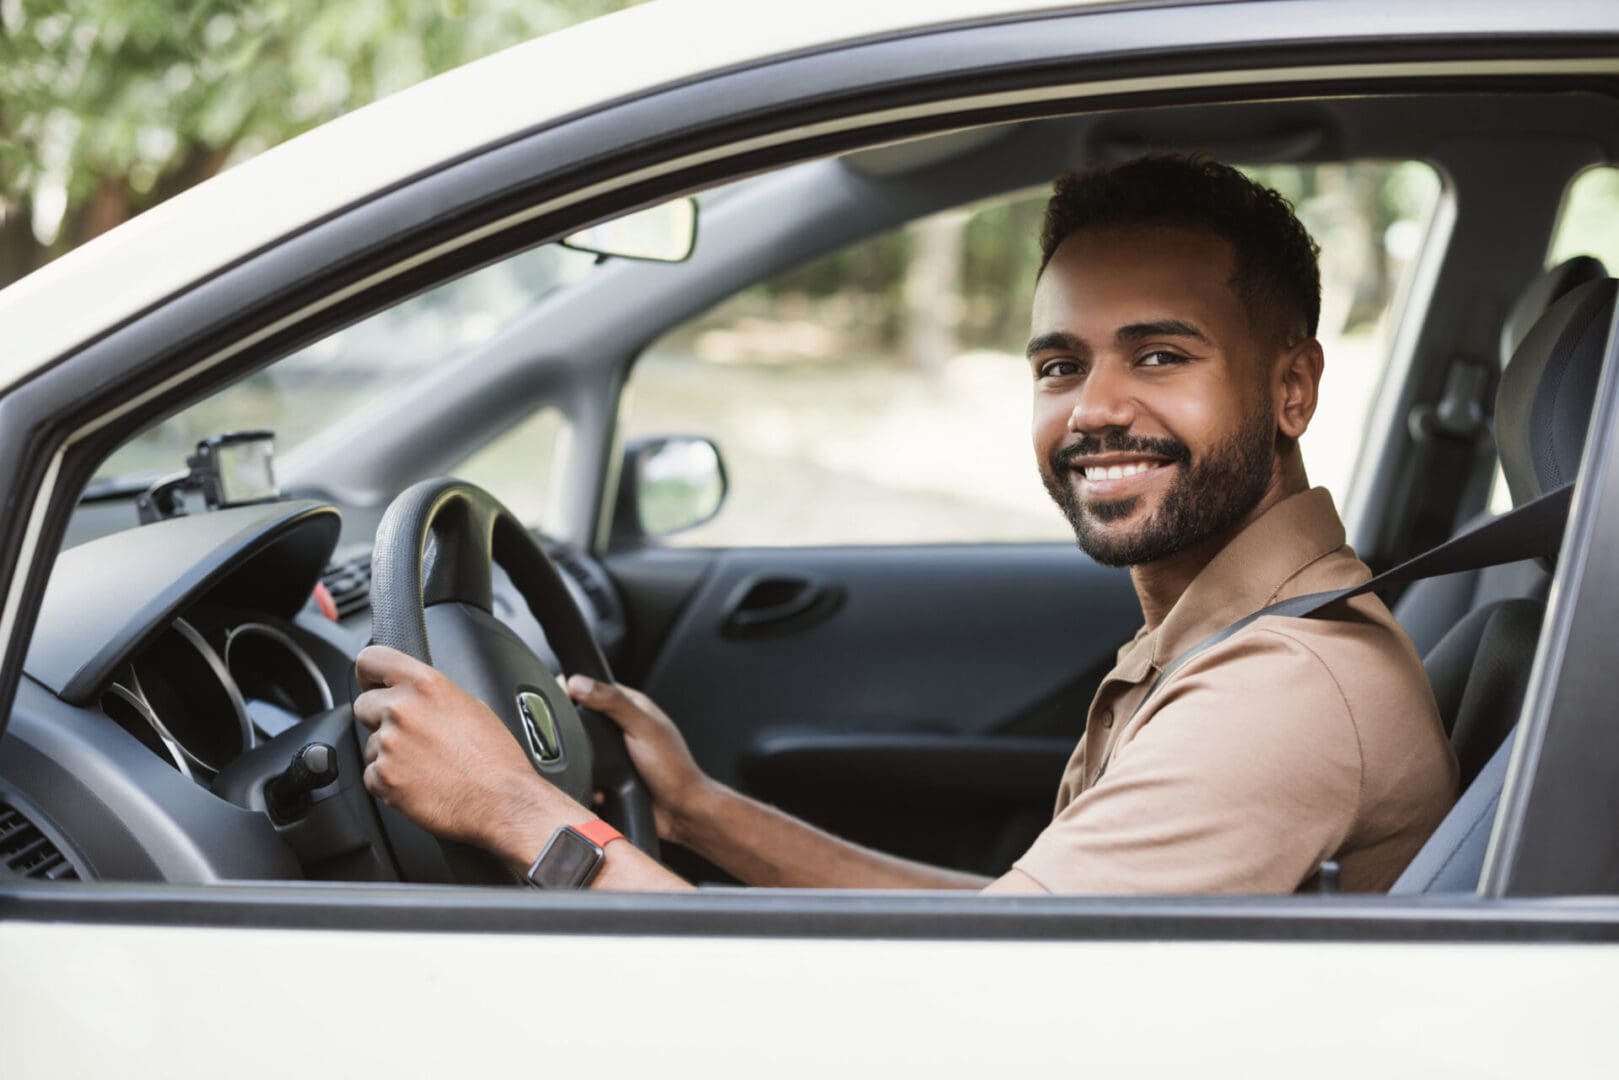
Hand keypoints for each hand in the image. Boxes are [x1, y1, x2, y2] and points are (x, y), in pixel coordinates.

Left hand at [354, 645, 570, 853]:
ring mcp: (390, 744)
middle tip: (410, 737)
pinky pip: (371, 776)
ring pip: (369, 745)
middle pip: (363, 705)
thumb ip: (433, 696)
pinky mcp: (383, 777)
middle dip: (380, 720)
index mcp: (426, 684)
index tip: (373, 685)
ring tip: (424, 765)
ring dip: (388, 755)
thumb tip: (417, 697)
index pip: (371, 660)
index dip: (370, 675)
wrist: (502, 801)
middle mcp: (402, 709)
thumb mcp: (472, 706)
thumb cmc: (496, 759)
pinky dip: (389, 783)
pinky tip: (419, 783)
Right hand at [565, 675, 711, 842]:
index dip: (573, 688)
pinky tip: (595, 788)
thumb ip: (614, 703)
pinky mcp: (609, 775)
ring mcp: (614, 752)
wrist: (681, 812)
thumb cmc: (673, 769)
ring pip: (580, 748)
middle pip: (582, 718)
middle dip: (571, 729)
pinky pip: (585, 773)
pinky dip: (585, 781)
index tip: (556, 697)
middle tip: (567, 739)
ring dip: (578, 760)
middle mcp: (620, 727)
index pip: (593, 687)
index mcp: (630, 707)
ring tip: (584, 767)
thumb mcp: (643, 729)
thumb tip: (580, 683)